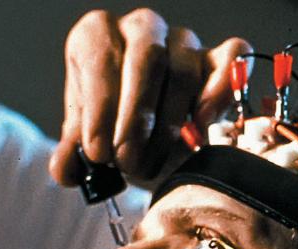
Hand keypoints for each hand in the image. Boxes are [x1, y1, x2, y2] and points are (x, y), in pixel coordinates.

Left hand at [49, 8, 251, 186]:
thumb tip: (66, 170)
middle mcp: (141, 29)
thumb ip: (74, 154)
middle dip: (136, 118)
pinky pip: (231, 58)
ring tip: (151, 164)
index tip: (98, 152)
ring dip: (169, 124)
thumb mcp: (91, 142)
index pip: (100, 57)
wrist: (152, 145)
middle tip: (127, 161)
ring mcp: (184, 42)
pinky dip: (219, 91)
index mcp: (98, 37)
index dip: (99, 108)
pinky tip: (200, 125)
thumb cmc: (116, 134)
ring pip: (184, 70)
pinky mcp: (220, 59)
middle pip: (147, 58)